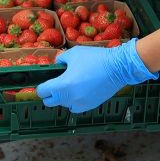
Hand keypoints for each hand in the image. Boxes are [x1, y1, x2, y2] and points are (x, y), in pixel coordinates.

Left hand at [37, 39, 157, 112]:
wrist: (118, 67)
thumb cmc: (95, 58)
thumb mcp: (74, 53)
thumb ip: (60, 60)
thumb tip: (57, 65)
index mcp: (63, 85)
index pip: (42, 91)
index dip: (42, 86)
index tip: (46, 81)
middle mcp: (70, 98)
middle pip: (50, 102)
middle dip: (51, 93)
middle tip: (56, 84)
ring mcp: (80, 103)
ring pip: (64, 105)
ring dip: (64, 98)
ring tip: (71, 86)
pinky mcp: (90, 106)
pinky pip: (76, 107)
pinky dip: (75, 101)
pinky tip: (80, 92)